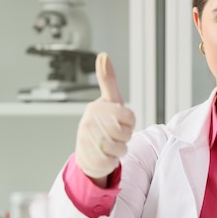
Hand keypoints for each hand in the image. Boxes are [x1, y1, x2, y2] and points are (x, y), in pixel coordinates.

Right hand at [75, 52, 135, 179]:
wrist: (87, 150)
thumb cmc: (103, 123)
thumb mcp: (110, 99)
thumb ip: (108, 79)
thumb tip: (103, 55)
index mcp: (96, 108)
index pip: (129, 116)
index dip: (130, 121)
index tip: (122, 120)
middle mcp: (88, 123)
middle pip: (125, 133)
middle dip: (125, 136)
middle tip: (116, 134)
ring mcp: (86, 141)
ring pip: (120, 148)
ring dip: (120, 149)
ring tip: (111, 144)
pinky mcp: (88, 159)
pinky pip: (112, 161)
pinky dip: (112, 161)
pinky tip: (105, 155)